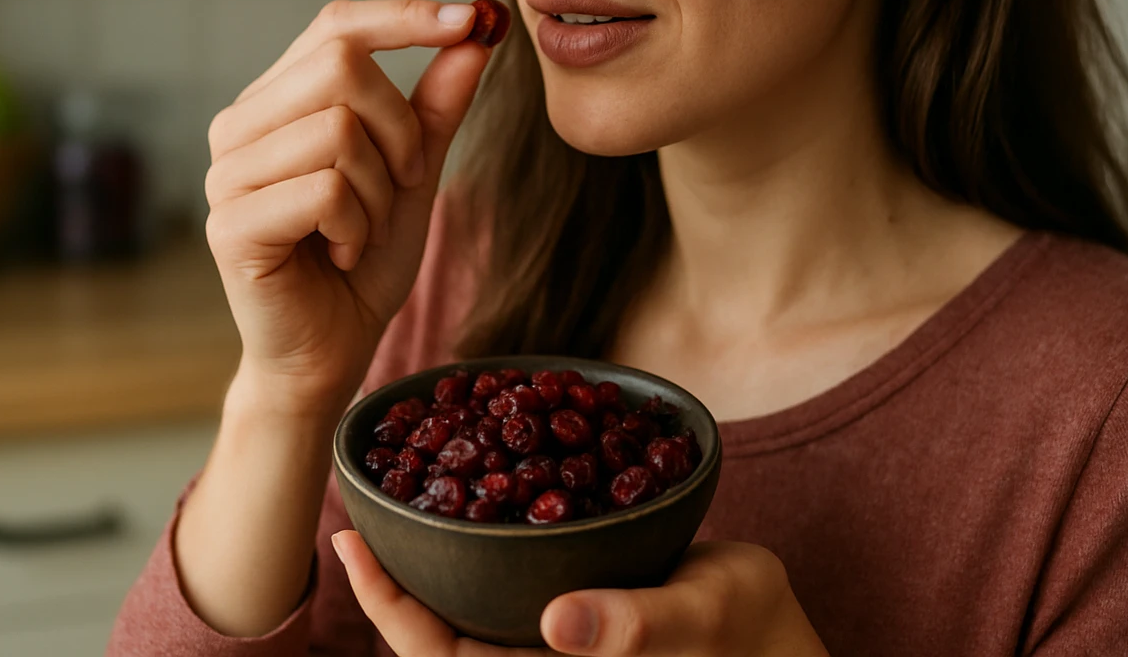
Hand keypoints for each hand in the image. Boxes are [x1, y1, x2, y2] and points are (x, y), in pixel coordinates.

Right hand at [203, 0, 495, 416]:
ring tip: (361, 229)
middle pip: (341, 65)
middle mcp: (238, 127)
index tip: (470, 20)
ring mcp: (226, 174)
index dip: (403, 17)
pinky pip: (326, 189)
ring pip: (338, 128)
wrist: (331, 351)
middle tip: (402, 183)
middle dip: (400, 127)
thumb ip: (435, 106)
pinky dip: (356, 226)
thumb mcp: (414, 173)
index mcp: (275, 102)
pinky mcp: (231, 224)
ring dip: (378, 189)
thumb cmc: (363, 262)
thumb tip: (474, 33)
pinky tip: (340, 253)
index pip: (335, 26)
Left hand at [333, 531, 829, 655]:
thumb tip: (557, 623)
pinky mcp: (574, 606)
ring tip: (402, 490)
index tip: (349, 546)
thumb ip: (634, 627)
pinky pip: (510, 577)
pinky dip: (479, 537)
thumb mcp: (699, 620)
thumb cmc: (749, 634)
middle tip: (357, 508)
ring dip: (430, 557)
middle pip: (438, 632)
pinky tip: (473, 490)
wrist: (777, 632)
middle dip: (393, 578)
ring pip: (468, 605)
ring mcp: (553, 637)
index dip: (389, 609)